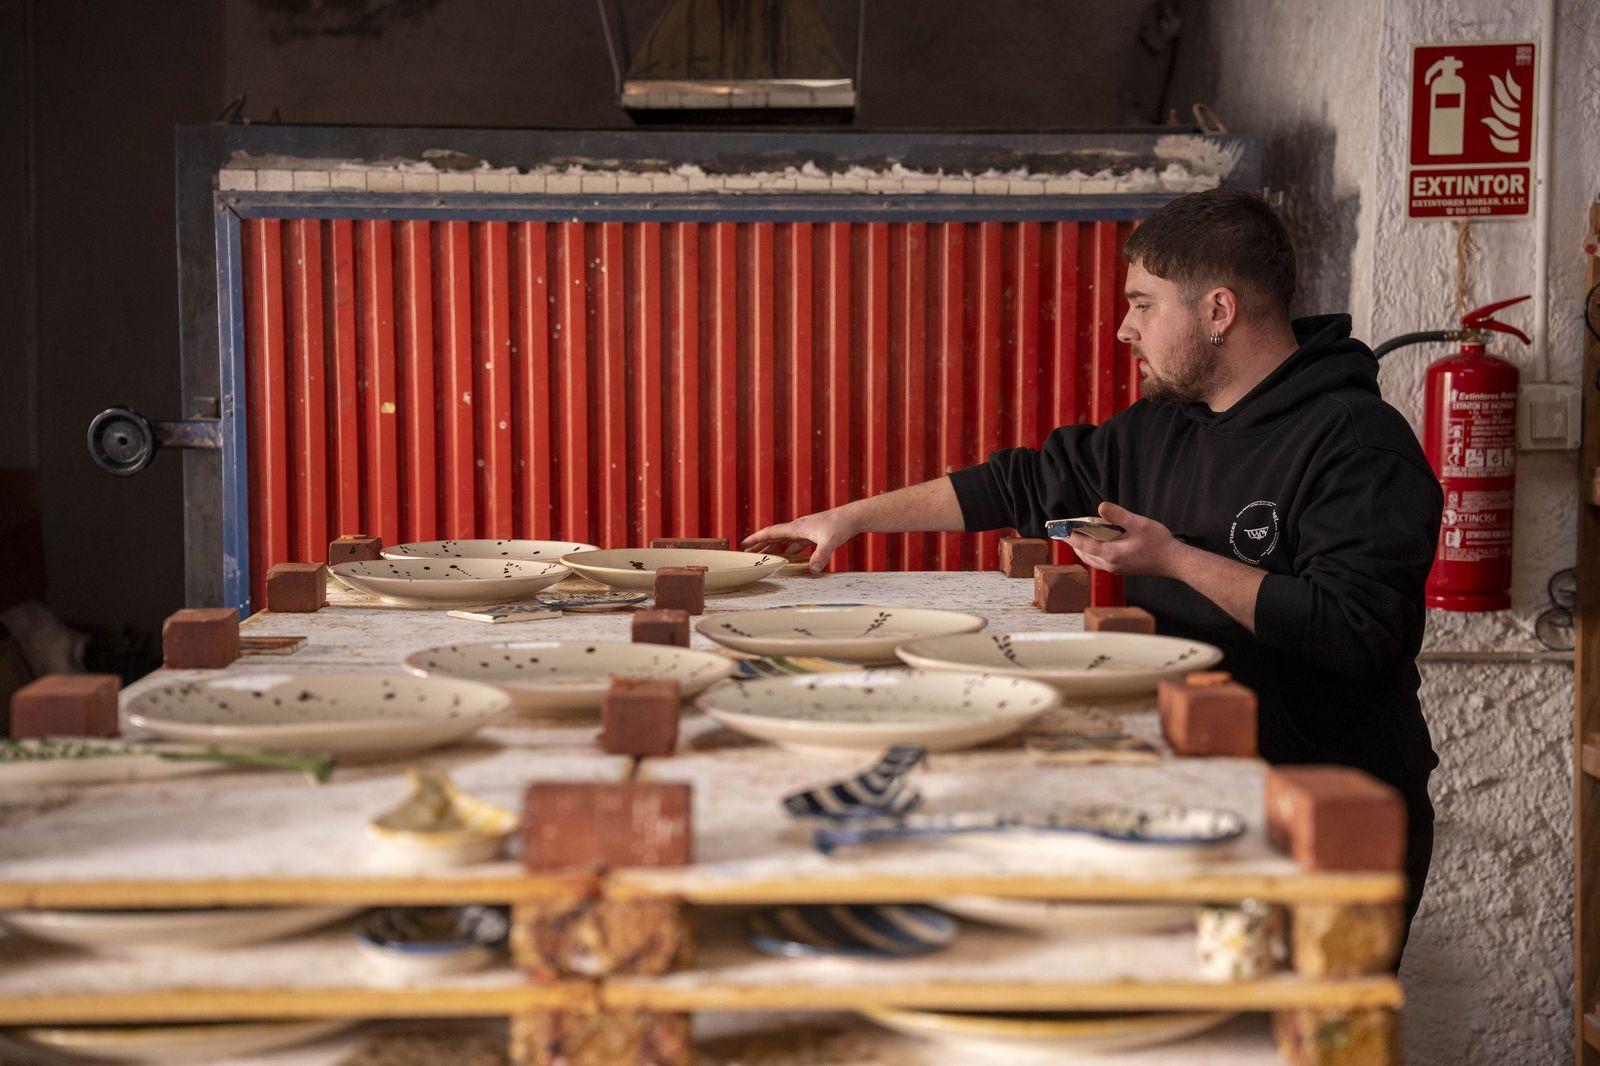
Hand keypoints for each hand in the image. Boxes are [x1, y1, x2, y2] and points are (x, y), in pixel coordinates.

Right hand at [742, 507, 859, 572]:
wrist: (852, 517)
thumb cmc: (840, 526)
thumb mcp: (829, 542)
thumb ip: (820, 556)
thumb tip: (812, 570)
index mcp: (796, 528)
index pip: (771, 532)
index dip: (756, 538)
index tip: (743, 544)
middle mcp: (798, 528)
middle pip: (774, 537)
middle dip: (760, 545)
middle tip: (747, 554)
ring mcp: (805, 531)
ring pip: (783, 540)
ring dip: (773, 548)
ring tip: (763, 557)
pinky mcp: (813, 535)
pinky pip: (795, 543)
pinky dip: (788, 550)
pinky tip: (787, 557)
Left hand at [1066, 502, 1184, 577]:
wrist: (1174, 561)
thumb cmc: (1158, 543)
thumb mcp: (1139, 524)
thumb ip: (1119, 515)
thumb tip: (1100, 507)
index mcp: (1110, 554)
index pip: (1082, 544)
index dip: (1069, 536)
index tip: (1058, 529)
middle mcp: (1110, 564)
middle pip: (1084, 553)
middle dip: (1074, 542)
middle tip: (1066, 529)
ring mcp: (1115, 568)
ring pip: (1091, 559)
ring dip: (1083, 547)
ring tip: (1078, 535)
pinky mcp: (1121, 569)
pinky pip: (1100, 561)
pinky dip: (1093, 552)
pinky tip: (1097, 543)